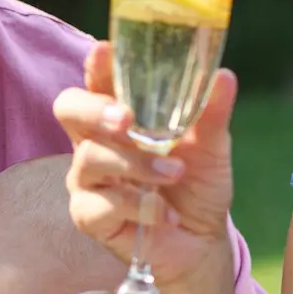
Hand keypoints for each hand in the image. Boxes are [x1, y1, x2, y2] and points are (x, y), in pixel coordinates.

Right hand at [55, 41, 238, 293]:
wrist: (201, 243)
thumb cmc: (198, 186)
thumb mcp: (212, 147)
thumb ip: (211, 114)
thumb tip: (224, 76)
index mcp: (118, 115)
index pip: (97, 80)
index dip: (96, 65)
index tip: (106, 50)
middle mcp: (95, 141)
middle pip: (68, 109)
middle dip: (94, 109)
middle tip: (126, 119)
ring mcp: (87, 179)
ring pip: (90, 158)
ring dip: (135, 164)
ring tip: (174, 174)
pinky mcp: (89, 216)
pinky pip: (99, 204)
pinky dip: (138, 206)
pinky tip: (166, 213)